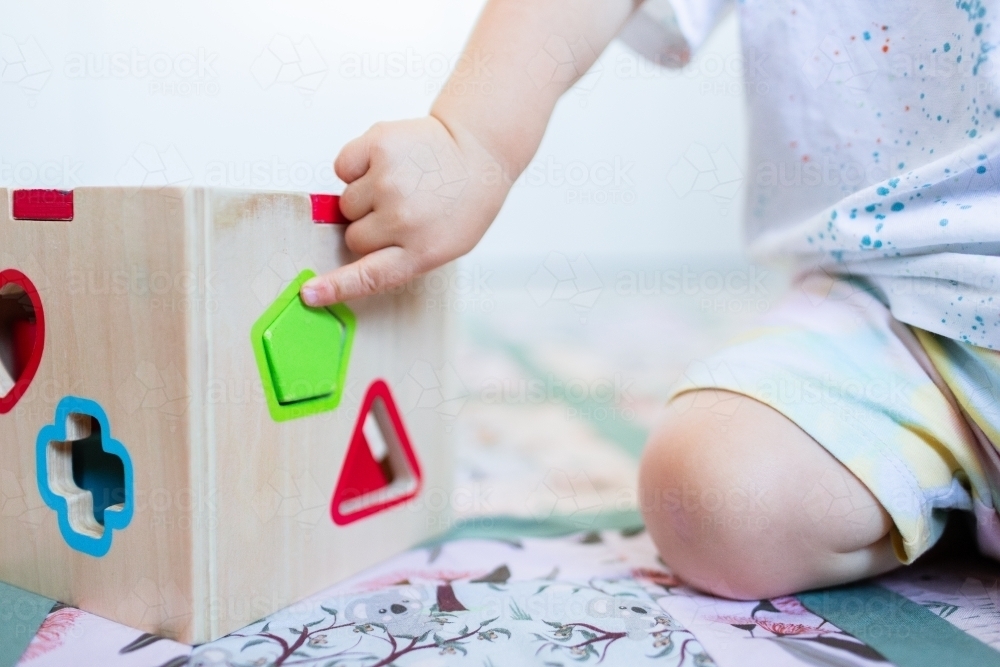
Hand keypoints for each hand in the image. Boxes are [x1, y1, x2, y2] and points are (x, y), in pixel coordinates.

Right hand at [301, 115, 508, 305]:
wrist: (477, 151)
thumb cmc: (460, 202)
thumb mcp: (443, 245)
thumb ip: (399, 256)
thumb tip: (349, 254)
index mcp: (422, 250)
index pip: (369, 276)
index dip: (336, 287)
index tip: (310, 294)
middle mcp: (404, 219)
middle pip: (353, 237)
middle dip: (369, 227)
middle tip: (402, 211)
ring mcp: (389, 181)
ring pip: (346, 204)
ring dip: (365, 196)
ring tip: (401, 184)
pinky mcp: (378, 146)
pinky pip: (342, 168)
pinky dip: (357, 166)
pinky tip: (388, 163)